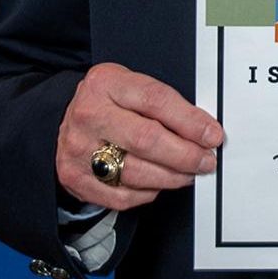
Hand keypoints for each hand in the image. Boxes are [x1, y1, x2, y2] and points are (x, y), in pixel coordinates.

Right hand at [56, 62, 223, 210]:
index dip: (190, 121)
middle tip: (206, 160)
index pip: (157, 101)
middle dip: (185, 154)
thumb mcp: (131, 86)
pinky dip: (148, 192)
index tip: (212, 134)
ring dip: (172, 177)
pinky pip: (121, 195)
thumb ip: (163, 102)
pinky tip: (160, 182)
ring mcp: (79, 149)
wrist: (65, 119)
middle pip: (147, 139)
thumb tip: (203, 128)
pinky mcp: (75, 178)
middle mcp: (89, 115)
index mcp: (107, 83)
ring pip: (136, 172)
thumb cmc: (108, 101)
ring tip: (190, 173)